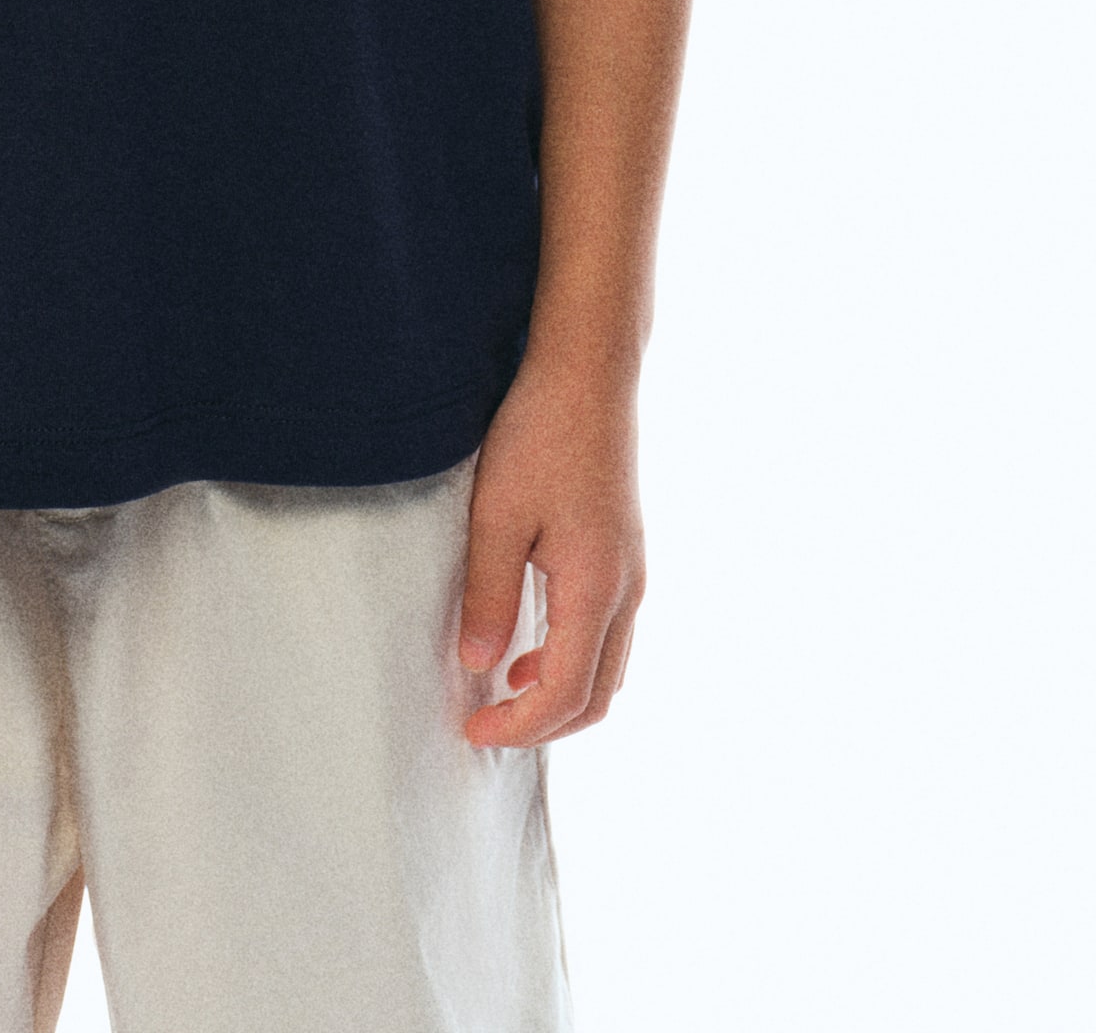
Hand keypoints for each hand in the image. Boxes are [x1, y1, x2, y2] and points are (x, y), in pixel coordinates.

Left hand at [456, 349, 644, 748]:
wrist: (588, 375)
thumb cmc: (540, 435)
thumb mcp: (497, 516)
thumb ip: (489, 596)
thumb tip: (478, 665)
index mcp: (596, 588)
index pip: (565, 693)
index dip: (520, 726)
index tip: (473, 732)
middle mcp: (627, 590)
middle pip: (597, 694)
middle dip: (543, 724)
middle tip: (487, 724)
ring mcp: (633, 572)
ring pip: (608, 667)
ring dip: (560, 692)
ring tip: (504, 689)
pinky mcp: (625, 554)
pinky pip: (609, 633)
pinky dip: (573, 658)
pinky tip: (531, 642)